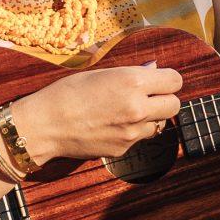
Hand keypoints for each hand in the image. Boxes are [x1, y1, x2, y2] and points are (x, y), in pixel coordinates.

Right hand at [10, 63, 184, 162]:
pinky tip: (112, 124)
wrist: (44, 125)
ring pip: (160, 123)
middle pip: (175, 105)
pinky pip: (140, 138)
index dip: (167, 79)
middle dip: (165, 99)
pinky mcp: (123, 149)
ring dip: (151, 117)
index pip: (175, 81)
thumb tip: (153, 71)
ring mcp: (132, 132)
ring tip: (127, 111)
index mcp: (133, 82)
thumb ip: (131, 74)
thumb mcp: (100, 73)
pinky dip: (133, 131)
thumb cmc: (67, 93)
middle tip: (149, 96)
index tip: (159, 80)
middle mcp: (138, 108)